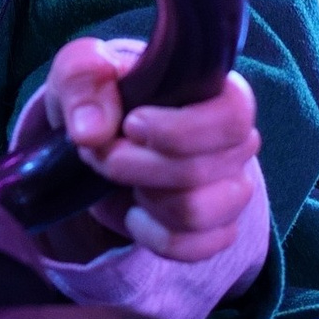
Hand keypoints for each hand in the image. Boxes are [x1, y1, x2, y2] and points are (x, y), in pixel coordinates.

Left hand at [39, 34, 262, 262]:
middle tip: (101, 152)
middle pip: (198, 169)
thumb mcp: (80, 72)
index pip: (233, 117)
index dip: (179, 130)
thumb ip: (82, 83)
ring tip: (121, 179)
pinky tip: (134, 211)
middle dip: (133, 165)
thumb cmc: (104, 97)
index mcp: (218, 95)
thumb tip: (92, 131)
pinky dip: (150, 233)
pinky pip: (191, 246)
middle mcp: (237, 144)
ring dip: (142, 198)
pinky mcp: (217, 230)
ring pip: (195, 212)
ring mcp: (232, 191)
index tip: (131, 125)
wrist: (102, 141)